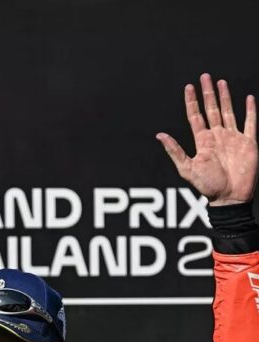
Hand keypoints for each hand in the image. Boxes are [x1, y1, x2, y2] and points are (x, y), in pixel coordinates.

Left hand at [156, 73, 256, 205]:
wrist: (229, 197)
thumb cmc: (207, 186)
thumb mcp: (187, 168)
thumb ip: (174, 151)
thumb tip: (159, 135)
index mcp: (203, 141)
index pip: (195, 116)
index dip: (192, 102)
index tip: (188, 87)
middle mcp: (217, 137)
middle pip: (211, 110)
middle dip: (208, 93)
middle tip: (204, 76)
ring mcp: (233, 138)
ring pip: (228, 112)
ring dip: (225, 97)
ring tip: (220, 82)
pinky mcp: (248, 143)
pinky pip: (250, 123)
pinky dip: (249, 111)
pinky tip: (247, 99)